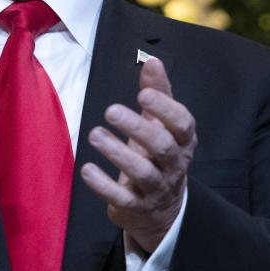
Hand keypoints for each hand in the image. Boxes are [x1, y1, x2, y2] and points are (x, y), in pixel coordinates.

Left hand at [80, 57, 196, 253]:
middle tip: (111, 110)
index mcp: (182, 142)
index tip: (143, 94)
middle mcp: (173, 165)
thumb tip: (152, 60)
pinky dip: (104, 185)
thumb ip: (158, 92)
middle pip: (163, 147)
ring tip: (94, 134)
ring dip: (118, 153)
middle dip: (138, 128)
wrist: (162, 210)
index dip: (165, 109)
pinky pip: (122, 197)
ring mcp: (156, 188)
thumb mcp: (162, 125)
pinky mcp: (136, 207)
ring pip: (143, 172)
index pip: (182, 124)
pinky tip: (87, 169)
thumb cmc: (159, 156)